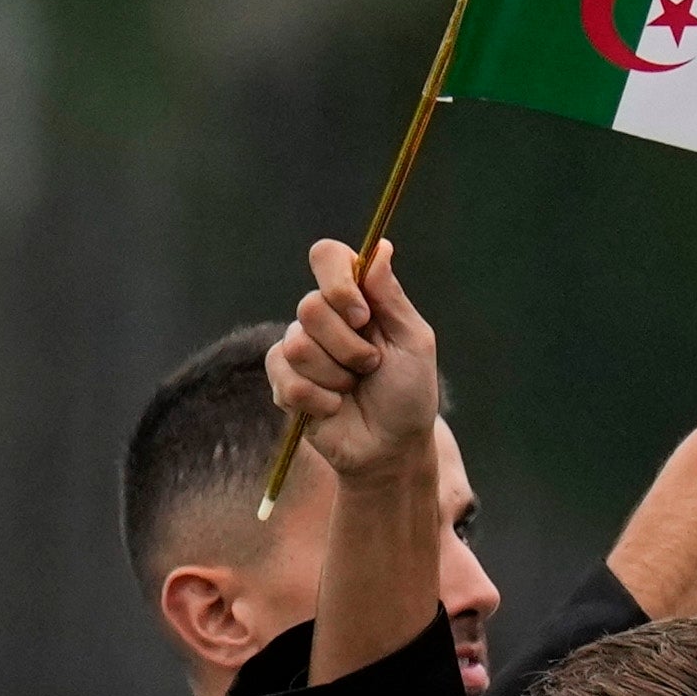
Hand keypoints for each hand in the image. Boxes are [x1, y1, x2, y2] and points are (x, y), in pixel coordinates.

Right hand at [274, 235, 450, 493]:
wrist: (390, 447)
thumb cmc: (408, 393)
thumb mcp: (413, 342)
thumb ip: (391, 297)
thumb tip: (381, 248)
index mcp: (355, 299)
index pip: (327, 257)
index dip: (337, 282)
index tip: (362, 315)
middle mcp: (323, 319)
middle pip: (310, 306)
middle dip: (348, 345)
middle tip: (369, 366)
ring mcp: (300, 350)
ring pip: (297, 345)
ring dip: (335, 375)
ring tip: (352, 388)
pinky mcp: (283, 384)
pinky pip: (287, 380)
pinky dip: (319, 399)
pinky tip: (333, 408)